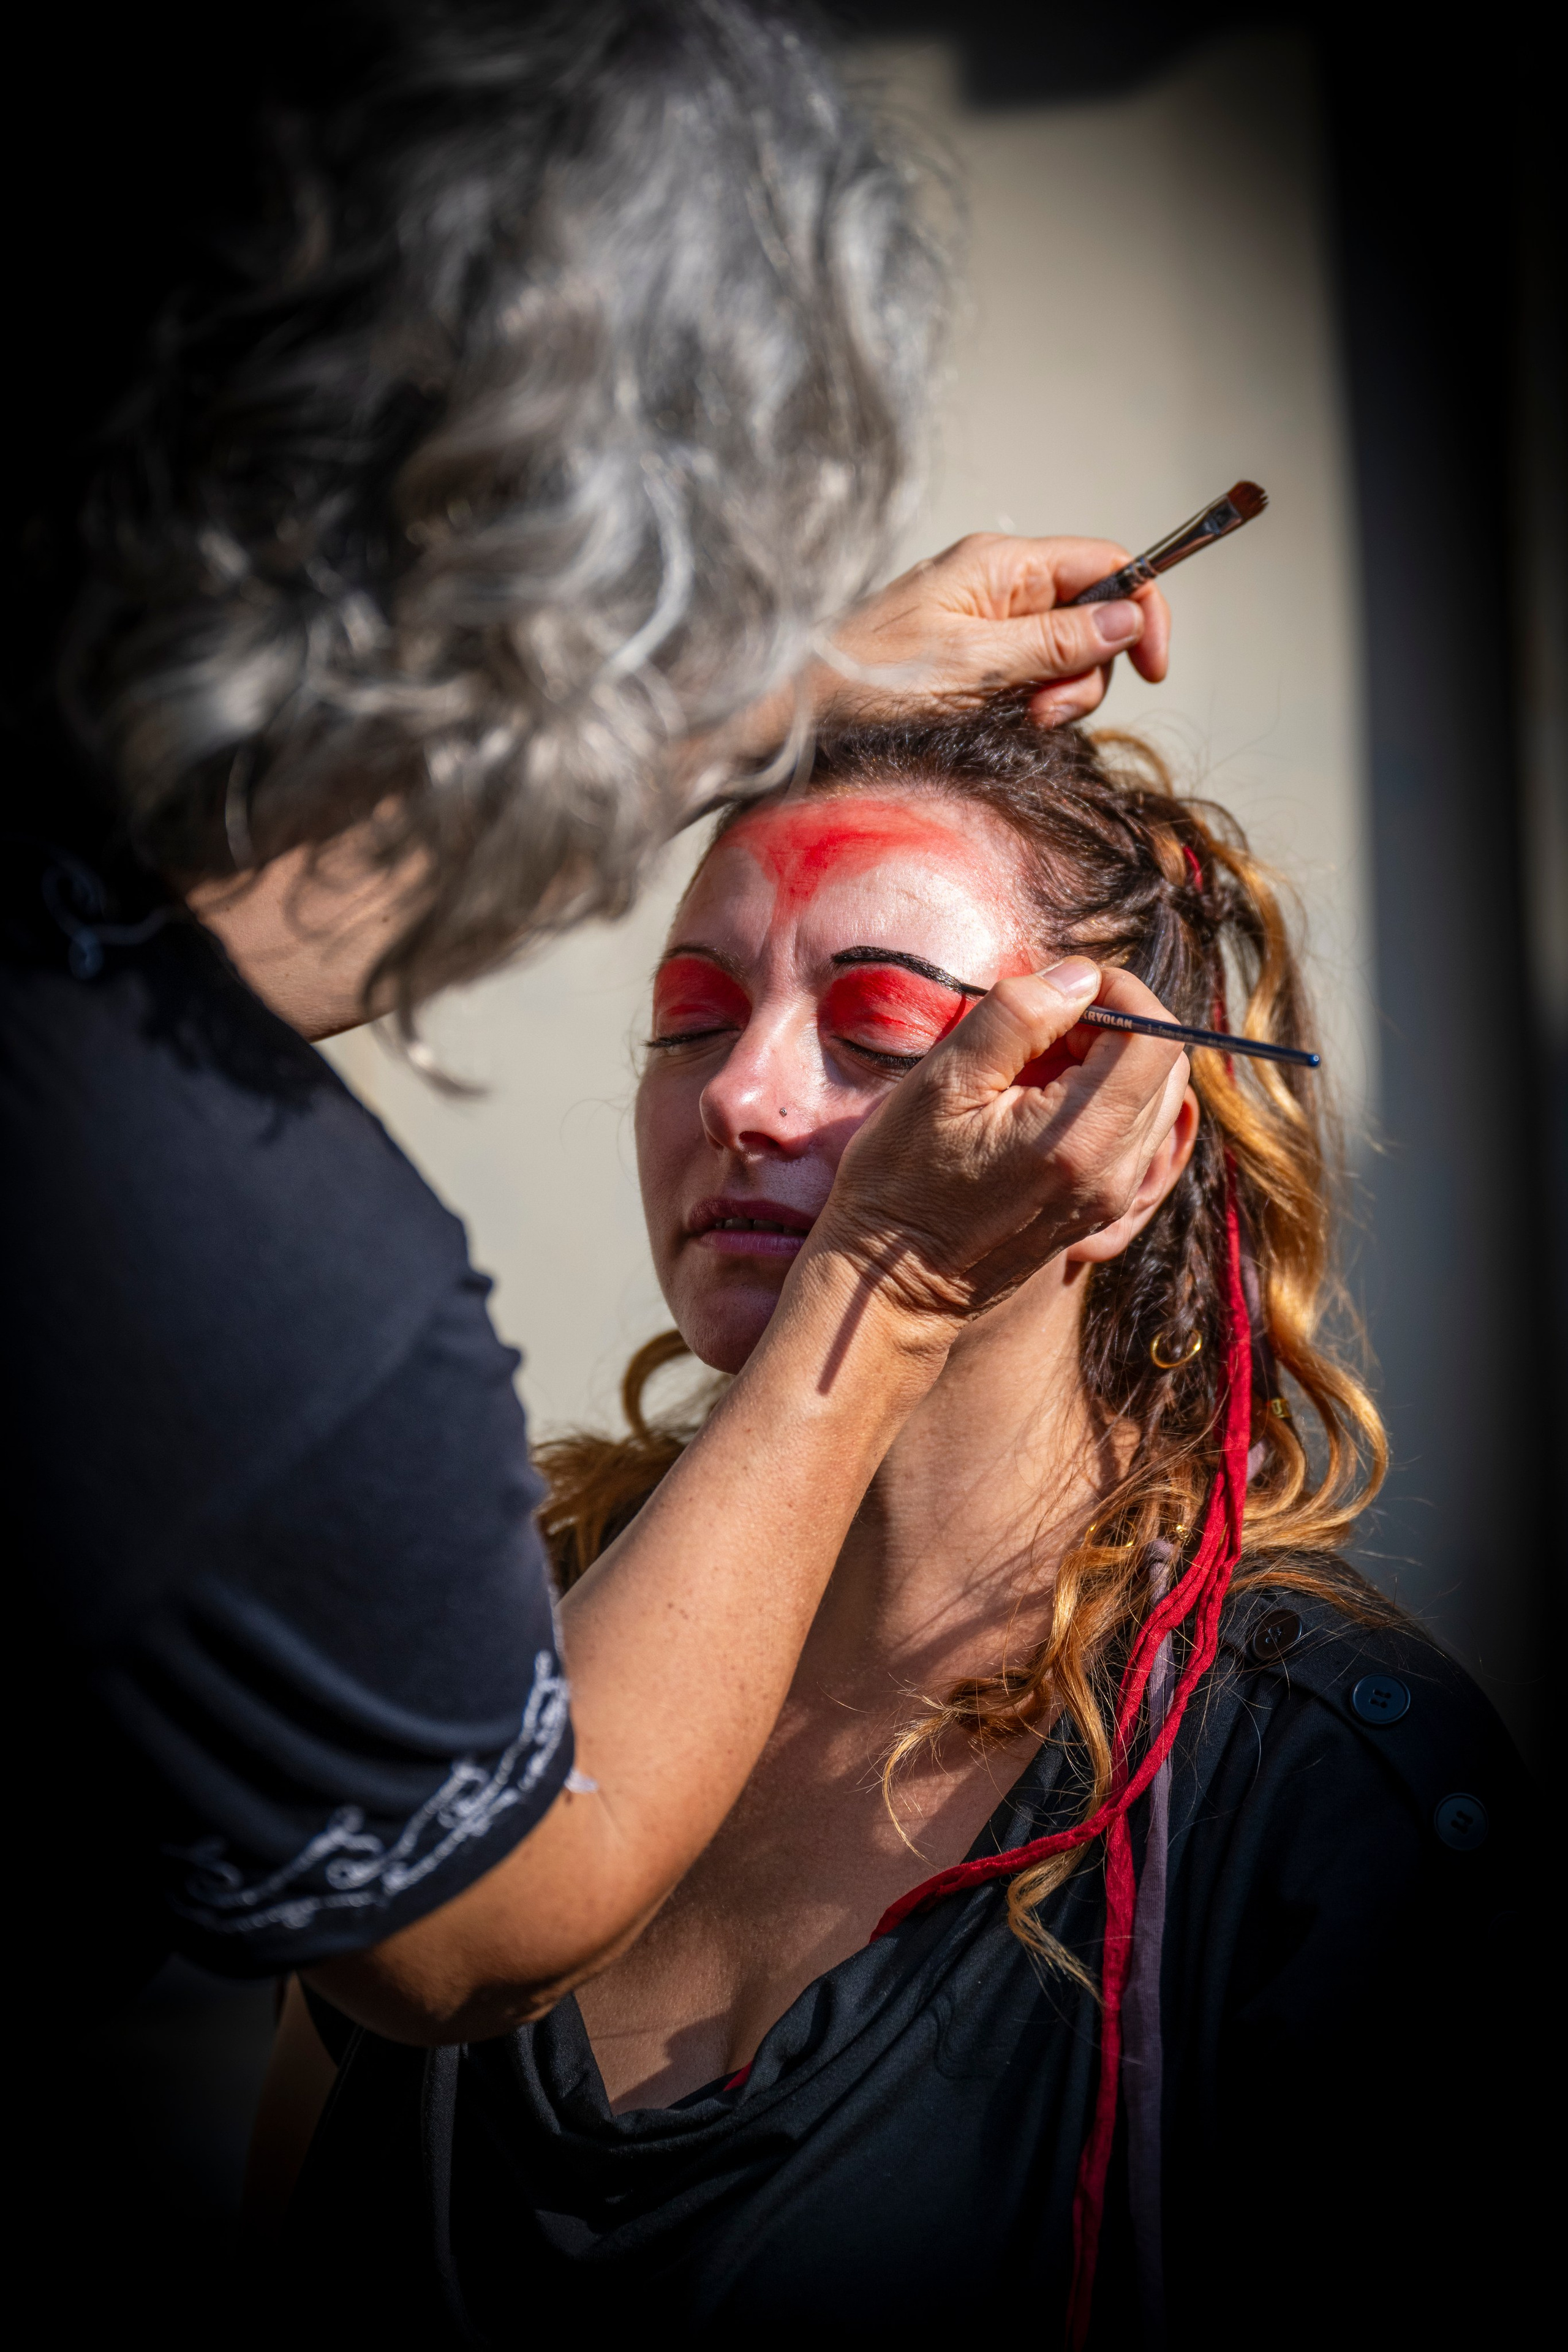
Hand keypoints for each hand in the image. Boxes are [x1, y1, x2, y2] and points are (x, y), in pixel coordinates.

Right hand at [804, 957, 1189, 1329]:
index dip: (1121, 993)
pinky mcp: (1101, 1208)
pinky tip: (1038, 1105)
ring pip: (1155, 1099)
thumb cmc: (900, 1183)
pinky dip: (1101, 1100)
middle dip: (1115, 1025)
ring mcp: (1112, 1197)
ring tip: (1035, 1067)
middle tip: (1042, 1027)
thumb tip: (1079, 976)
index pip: (1156, 1039)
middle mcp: (1113, 1173)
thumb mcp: (941, 1082)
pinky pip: (1132, 1134)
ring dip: (1109, 1062)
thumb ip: (1016, 1015)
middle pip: (1166, 1066)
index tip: (1062, 989)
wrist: (891, 1286)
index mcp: (1078, 1138)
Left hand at [819, 533, 1170, 728]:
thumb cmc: (869, 678)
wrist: (798, 708)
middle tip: (1043, 712)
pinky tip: (997, 722)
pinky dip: (1026, 706)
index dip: (1143, 612)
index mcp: (1002, 564)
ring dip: (1055, 699)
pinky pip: (1027, 678)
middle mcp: (998, 584)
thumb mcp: (975, 663)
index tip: (1154, 670)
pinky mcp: (969, 657)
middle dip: (1085, 673)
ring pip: (1063, 657)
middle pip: (1091, 619)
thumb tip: (1127, 619)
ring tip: (1014, 720)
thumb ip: (1055, 642)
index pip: (1106, 566)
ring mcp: (983, 620)